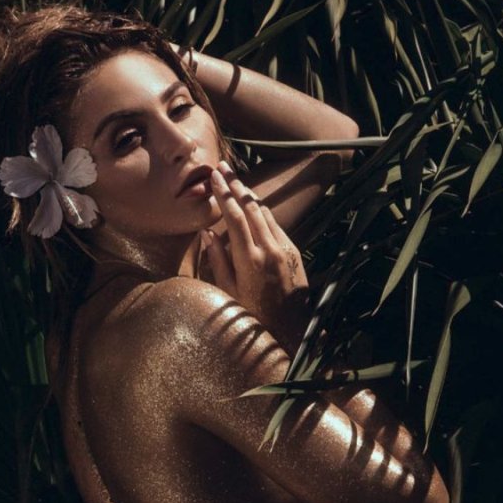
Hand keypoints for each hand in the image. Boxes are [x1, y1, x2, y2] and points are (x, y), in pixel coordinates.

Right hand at [202, 160, 309, 352]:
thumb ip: (218, 261)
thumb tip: (208, 233)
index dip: (223, 194)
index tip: (214, 176)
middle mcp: (270, 250)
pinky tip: (256, 207)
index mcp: (249, 260)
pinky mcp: (295, 254)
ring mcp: (285, 251)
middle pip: (252, 207)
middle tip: (224, 167)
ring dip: (251, 196)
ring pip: (267, 213)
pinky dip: (264, 213)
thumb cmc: (253, 320)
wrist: (290, 335)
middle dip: (236, 185)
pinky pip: (277, 226)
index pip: (234, 216)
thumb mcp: (228, 293)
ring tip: (237, 180)